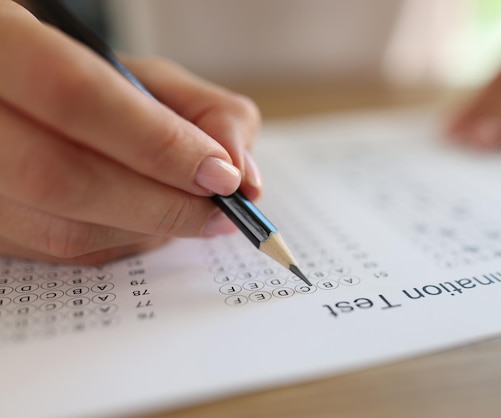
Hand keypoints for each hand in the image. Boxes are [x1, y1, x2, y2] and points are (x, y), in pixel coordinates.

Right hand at [0, 1, 261, 263]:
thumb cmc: (87, 83)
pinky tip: (145, 222)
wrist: (17, 104)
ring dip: (147, 230)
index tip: (223, 174)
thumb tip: (242, 174)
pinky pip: (58, 253)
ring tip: (189, 213)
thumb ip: (203, 112)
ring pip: (59, 230)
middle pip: (60, 178)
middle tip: (220, 209)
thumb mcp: (144, 75)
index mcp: (2, 48)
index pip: (77, 97)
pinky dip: (120, 243)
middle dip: (163, 203)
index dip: (160, 144)